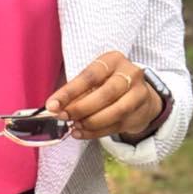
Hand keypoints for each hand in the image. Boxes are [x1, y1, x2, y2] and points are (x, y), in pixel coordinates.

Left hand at [43, 52, 161, 141]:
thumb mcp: (93, 80)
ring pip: (115, 112)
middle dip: (80, 108)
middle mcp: (130, 74)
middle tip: (63, 116)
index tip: (52, 105)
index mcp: (113, 60)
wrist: (138, 95)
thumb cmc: (108, 84)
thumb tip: (56, 108)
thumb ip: (76, 92)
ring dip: (90, 122)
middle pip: (105, 94)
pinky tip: (82, 132)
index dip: (69, 92)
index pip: (89, 76)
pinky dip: (95, 132)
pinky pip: (116, 126)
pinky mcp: (140, 113)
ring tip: (74, 126)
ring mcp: (138, 94)